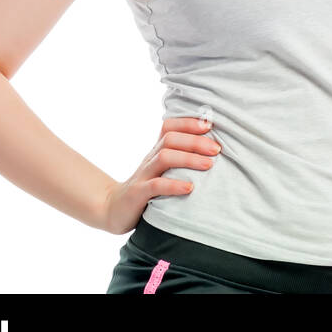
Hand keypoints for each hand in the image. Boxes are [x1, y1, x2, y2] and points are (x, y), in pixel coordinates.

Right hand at [99, 117, 220, 234]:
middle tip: (217, 149)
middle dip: (195, 141)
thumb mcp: (163, 170)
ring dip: (189, 159)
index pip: (169, 127)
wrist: (114, 209)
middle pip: (170, 139)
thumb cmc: (148, 188)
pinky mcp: (137, 194)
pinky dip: (174, 185)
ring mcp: (142, 175)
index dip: (188, 123)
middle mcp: (150, 159)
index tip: (210, 125)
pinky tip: (190, 188)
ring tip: (209, 165)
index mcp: (157, 151)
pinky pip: (155, 186)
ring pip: (164, 157)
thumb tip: (215, 150)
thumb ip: (181, 159)